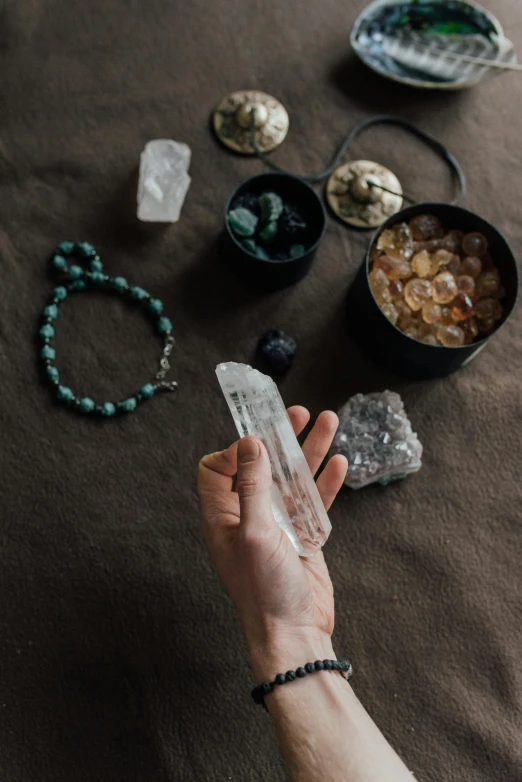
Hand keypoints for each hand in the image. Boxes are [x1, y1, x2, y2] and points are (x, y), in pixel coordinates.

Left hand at [198, 407, 347, 677]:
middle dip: (279, 437)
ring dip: (309, 451)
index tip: (258, 438)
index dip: (233, 450)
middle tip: (298, 413)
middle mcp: (247, 516)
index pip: (216, 469)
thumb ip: (252, 486)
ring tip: (328, 422)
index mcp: (222, 516)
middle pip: (261, 465)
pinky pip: (314, 501)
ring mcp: (277, 524)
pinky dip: (325, 481)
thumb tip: (248, 443)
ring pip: (292, 478)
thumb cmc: (264, 590)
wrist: (294, 634)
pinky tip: (338, 462)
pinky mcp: (302, 535)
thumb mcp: (254, 533)